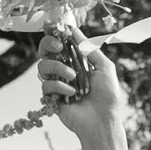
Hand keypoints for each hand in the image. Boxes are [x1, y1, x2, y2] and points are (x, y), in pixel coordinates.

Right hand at [36, 30, 126, 149]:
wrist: (102, 122)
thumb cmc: (108, 97)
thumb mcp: (105, 68)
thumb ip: (89, 49)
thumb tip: (75, 31)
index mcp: (77, 61)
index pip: (61, 42)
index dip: (55, 33)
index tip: (56, 27)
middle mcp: (64, 70)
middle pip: (45, 50)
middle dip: (48, 44)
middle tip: (58, 46)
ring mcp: (57, 83)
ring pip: (42, 66)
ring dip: (57, 67)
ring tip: (72, 77)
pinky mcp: (51, 98)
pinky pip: (45, 85)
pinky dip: (58, 86)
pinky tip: (72, 94)